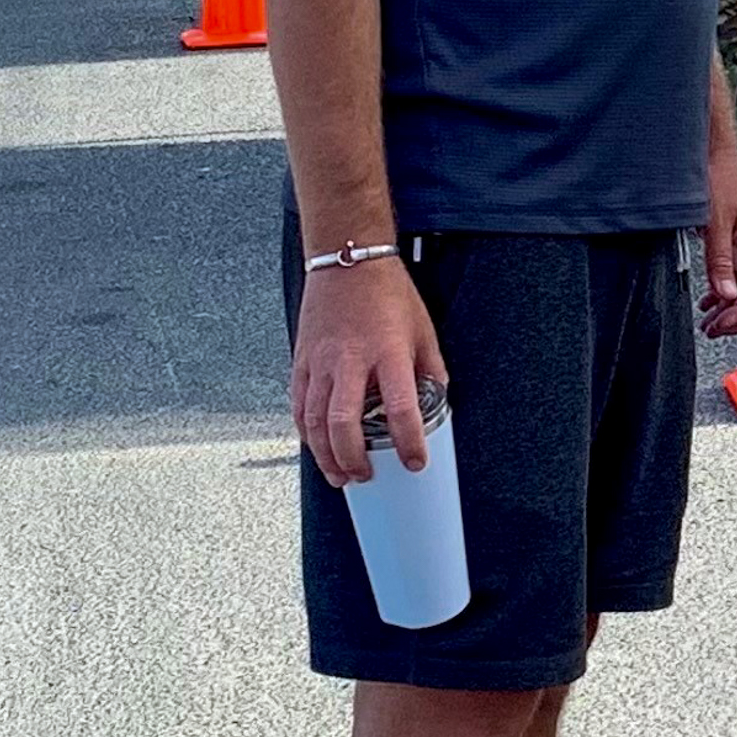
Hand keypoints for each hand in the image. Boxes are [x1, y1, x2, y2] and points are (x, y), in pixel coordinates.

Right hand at [293, 259, 444, 488]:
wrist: (347, 260)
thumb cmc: (387, 292)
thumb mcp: (423, 329)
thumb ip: (430, 369)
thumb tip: (437, 400)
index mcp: (388, 352)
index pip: (400, 408)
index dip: (408, 442)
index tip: (415, 461)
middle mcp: (350, 359)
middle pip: (343, 423)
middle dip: (354, 458)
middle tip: (366, 475)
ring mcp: (320, 362)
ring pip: (314, 421)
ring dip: (326, 455)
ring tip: (340, 474)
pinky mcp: (302, 361)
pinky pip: (299, 406)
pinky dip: (306, 432)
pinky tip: (316, 446)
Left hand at [701, 150, 736, 338]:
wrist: (711, 158)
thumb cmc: (720, 180)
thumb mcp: (716, 223)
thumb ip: (720, 260)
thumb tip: (726, 293)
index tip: (722, 324)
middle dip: (735, 317)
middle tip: (712, 329)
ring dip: (728, 309)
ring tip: (709, 323)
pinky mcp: (733, 247)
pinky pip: (733, 278)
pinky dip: (722, 294)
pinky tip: (710, 303)